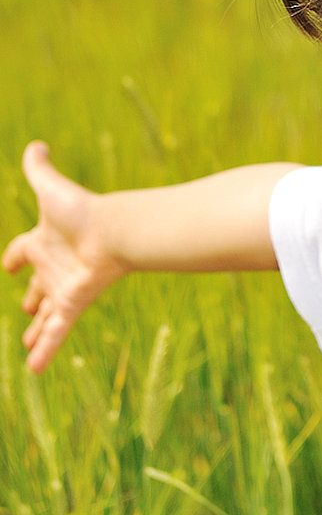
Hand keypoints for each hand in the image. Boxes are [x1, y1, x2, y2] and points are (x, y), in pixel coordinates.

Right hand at [2, 142, 126, 372]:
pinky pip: (55, 333)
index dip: (15, 257)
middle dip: (33, 296)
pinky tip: (34, 370)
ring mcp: (64, 287)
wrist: (117, 231)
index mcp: (45, 241)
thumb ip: (39, 169)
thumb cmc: (83, 210)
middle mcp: (55, 266)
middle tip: (27, 307)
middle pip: (40, 285)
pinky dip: (45, 351)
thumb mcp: (51, 188)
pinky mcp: (73, 303)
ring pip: (47, 314)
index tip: (7, 265)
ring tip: (28, 345)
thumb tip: (36, 144)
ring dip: (37, 330)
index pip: (23, 251)